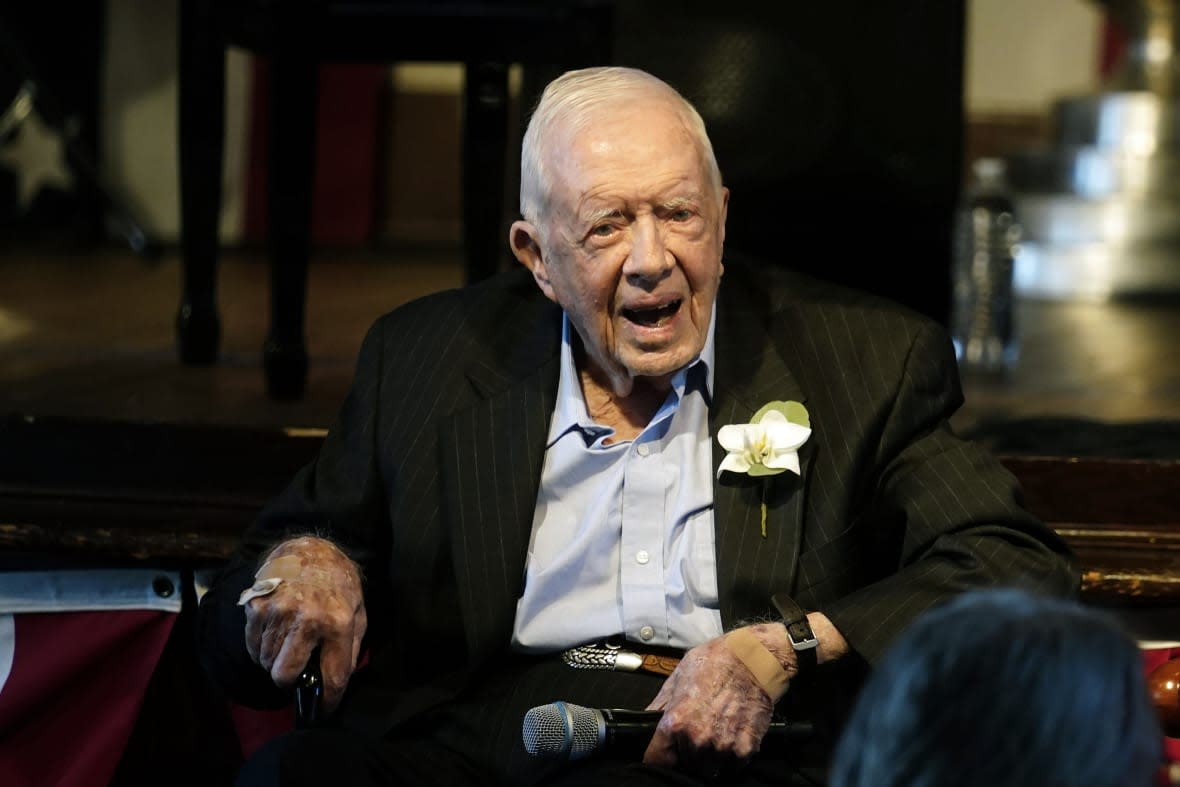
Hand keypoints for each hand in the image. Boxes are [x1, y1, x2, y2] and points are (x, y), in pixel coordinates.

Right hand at [242, 535, 366, 712]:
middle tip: (297, 670)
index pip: (332, 677)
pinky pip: (252, 646)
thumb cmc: (338, 584)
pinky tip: (274, 635)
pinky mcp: (257, 606)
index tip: (321, 711)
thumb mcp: (357, 613)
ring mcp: (278, 612)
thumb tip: (334, 684)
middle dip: (290, 680)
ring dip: (275, 661)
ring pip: (266, 663)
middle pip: (286, 675)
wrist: (311, 548)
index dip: (326, 701)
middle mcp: (306, 619)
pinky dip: (260, 649)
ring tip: (288, 644)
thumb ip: (349, 649)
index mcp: (338, 623)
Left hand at [642, 624, 790, 773]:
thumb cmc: (715, 661)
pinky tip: (733, 735)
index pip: (656, 760)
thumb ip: (660, 705)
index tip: (664, 753)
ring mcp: (722, 746)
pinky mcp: (745, 749)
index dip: (659, 756)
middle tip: (698, 732)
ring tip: (717, 732)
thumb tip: (644, 721)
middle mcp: (697, 738)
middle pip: (685, 765)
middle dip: (687, 753)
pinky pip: (733, 767)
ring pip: (709, 769)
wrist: (755, 658)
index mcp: (676, 721)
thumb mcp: (678, 677)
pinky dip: (732, 757)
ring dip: (710, 758)